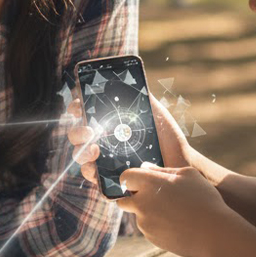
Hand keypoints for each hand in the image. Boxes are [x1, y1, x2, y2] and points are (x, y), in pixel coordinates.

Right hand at [66, 94, 192, 185]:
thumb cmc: (167, 136)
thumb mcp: (154, 110)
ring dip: (81, 152)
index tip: (78, 106)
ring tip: (94, 152)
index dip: (76, 106)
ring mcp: (103, 158)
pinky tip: (96, 169)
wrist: (179, 163)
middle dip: (78, 132)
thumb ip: (139, 95)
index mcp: (109, 120)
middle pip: (77, 134)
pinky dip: (89, 172)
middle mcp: (102, 139)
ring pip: (80, 155)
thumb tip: (126, 80)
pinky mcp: (107, 177)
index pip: (84, 111)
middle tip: (90, 132)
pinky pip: (91, 175)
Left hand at [115, 164, 232, 256]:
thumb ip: (163, 170)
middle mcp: (141, 203)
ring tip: (175, 213)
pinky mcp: (151, 237)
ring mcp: (144, 222)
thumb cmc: (204, 199)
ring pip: (139, 215)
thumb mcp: (188, 174)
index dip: (131, 179)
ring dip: (149, 213)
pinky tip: (177, 225)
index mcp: (149, 183)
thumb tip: (145, 168)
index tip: (140, 182)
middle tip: (151, 198)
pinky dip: (158, 226)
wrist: (214, 233)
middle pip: (123, 200)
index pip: (125, 177)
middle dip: (133, 199)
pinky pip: (149, 229)